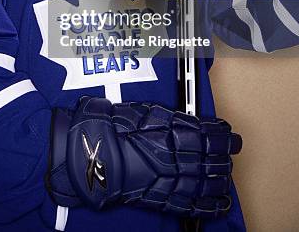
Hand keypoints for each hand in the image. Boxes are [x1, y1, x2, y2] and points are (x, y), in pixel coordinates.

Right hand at [47, 96, 241, 217]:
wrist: (85, 153)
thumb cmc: (107, 126)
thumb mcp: (138, 111)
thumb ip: (165, 117)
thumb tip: (187, 119)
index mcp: (167, 132)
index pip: (205, 134)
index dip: (220, 134)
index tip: (228, 133)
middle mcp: (171, 156)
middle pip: (208, 158)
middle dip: (222, 156)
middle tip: (231, 152)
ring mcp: (164, 180)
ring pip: (203, 182)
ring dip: (218, 179)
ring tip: (227, 176)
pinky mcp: (156, 199)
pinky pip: (187, 204)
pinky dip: (206, 206)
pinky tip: (218, 205)